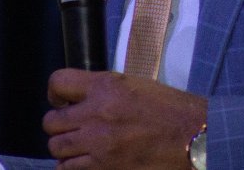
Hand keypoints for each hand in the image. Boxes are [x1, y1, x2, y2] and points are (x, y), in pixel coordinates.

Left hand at [43, 69, 206, 168]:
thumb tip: (80, 96)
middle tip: (73, 126)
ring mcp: (98, 145)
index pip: (58, 83)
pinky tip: (86, 161)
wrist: (192, 137)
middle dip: (60, 124)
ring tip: (80, 145)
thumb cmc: (169, 108)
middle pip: (51, 122)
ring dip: (65, 147)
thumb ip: (104, 89)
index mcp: (106, 87)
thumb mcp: (135, 84)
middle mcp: (96, 115)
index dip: (56, 92)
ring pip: (56, 148)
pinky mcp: (103, 169)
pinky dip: (73, 165)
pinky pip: (68, 169)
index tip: (62, 100)